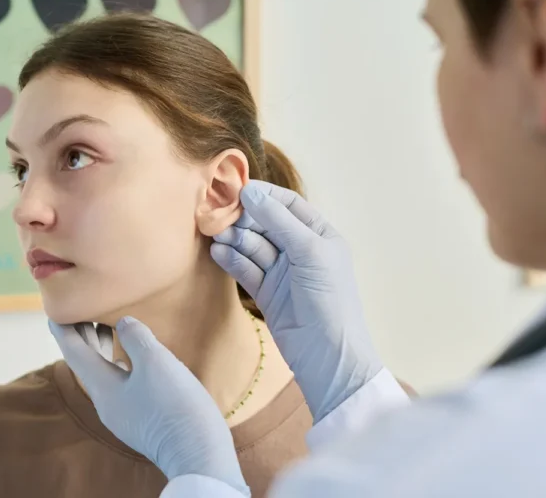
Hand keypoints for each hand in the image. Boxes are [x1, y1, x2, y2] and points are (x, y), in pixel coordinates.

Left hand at [49, 317, 250, 496]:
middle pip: (88, 364)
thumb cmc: (174, 405)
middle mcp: (107, 404)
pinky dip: (122, 364)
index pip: (74, 353)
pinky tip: (135, 361)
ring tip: (110, 327)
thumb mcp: (154, 362)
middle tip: (85, 311)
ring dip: (104, 350)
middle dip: (85, 337)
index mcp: (103, 388)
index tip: (55, 312)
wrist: (198, 454)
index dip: (65, 329)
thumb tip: (124, 323)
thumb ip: (135, 337)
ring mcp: (124, 415)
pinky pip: (122, 386)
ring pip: (106, 375)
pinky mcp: (142, 421)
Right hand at [210, 180, 382, 420]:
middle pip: (266, 224)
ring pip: (253, 246)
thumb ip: (279, 221)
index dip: (264, 196)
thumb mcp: (309, 252)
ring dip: (235, 239)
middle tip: (219, 216)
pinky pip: (246, 269)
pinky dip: (232, 260)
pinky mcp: (266, 293)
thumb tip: (250, 191)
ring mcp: (282, 272)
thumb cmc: (329, 299)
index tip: (237, 190)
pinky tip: (218, 253)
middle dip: (244, 219)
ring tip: (216, 236)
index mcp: (320, 235)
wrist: (327, 356)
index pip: (288, 205)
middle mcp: (301, 250)